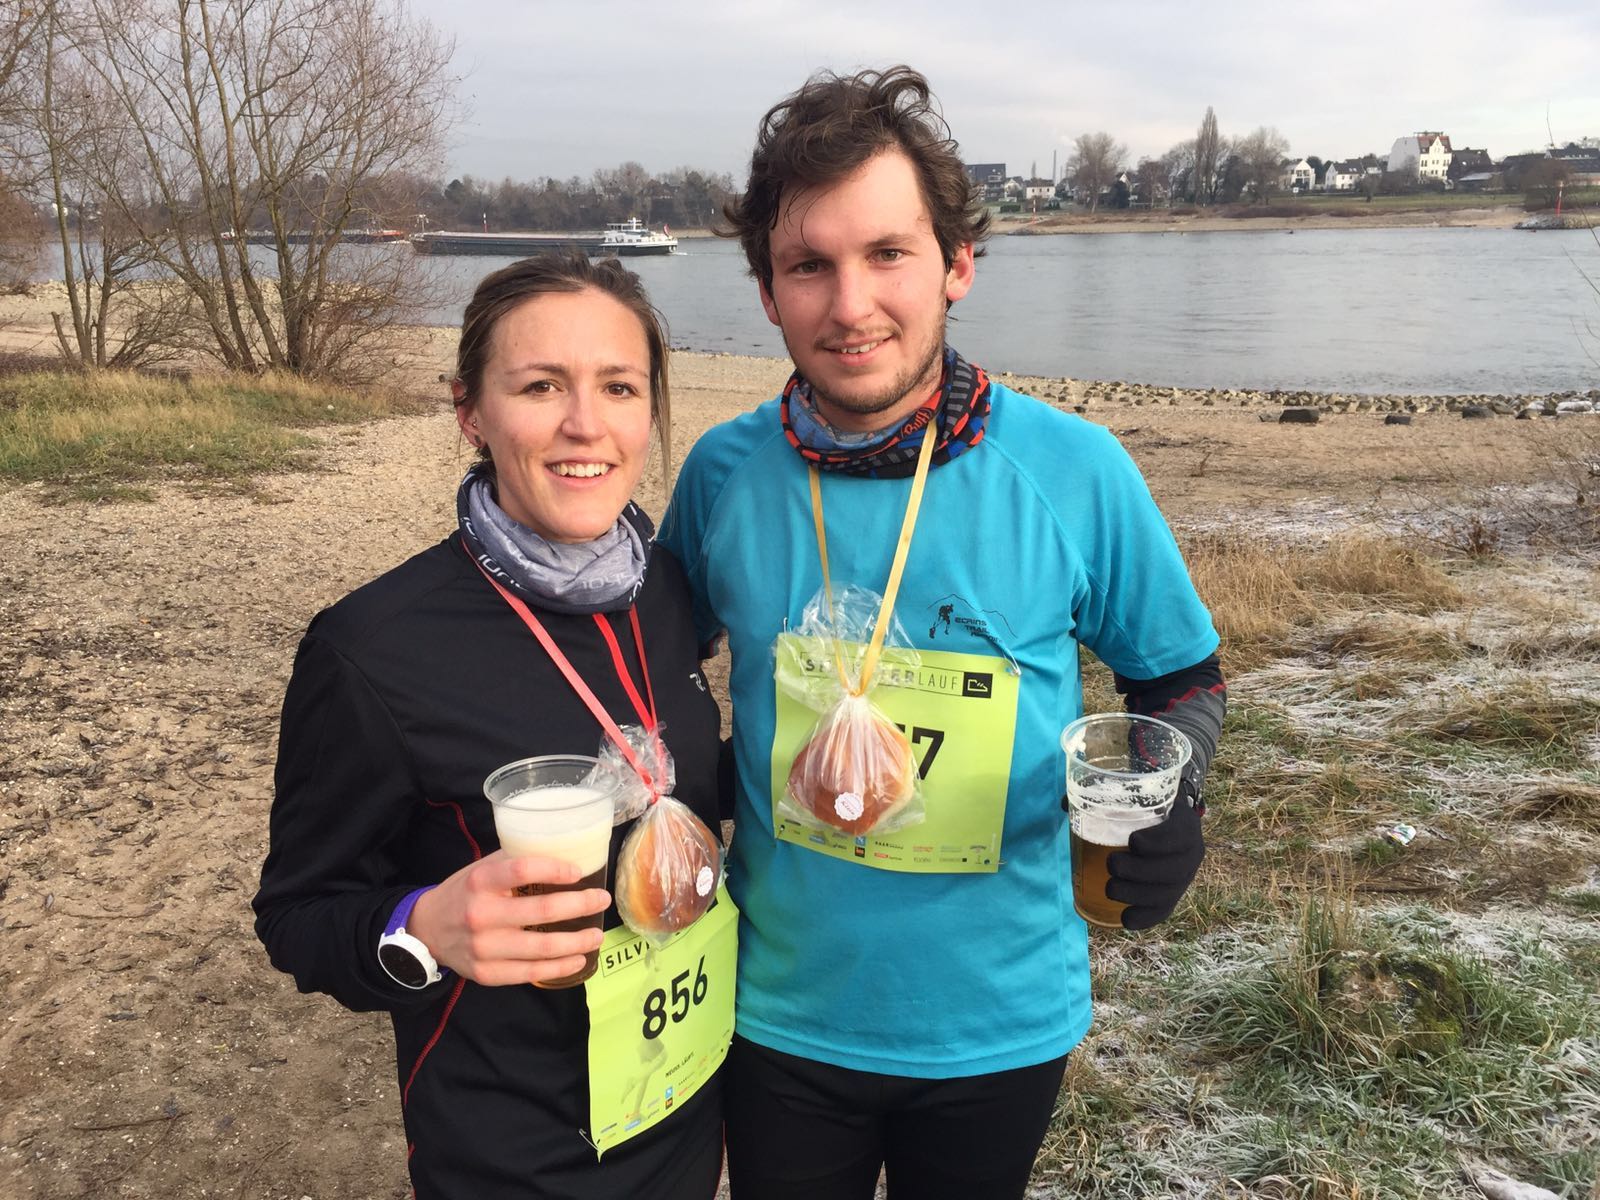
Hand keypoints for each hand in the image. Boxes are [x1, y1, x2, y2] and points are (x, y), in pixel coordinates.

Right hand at [407, 851, 610, 985]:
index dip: (555, 869)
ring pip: (540, 948)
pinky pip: (529, 973)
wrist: (426, 930)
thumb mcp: (481, 869)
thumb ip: (515, 861)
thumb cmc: (464, 893)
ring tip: (596, 936)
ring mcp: (483, 948)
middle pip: (541, 911)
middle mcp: (481, 914)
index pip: (522, 870)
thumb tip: (564, 851)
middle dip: (580, 905)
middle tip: (601, 900)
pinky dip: (558, 968)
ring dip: (576, 942)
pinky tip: (577, 960)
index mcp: (480, 881)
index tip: (578, 872)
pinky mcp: (486, 973)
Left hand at [1105, 786, 1203, 929]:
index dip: (1160, 842)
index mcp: (1185, 822)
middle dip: (1141, 872)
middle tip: (1112, 864)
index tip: (1133, 840)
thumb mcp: (1135, 794)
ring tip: (1110, 889)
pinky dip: (1145, 917)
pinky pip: (1164, 910)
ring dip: (1137, 895)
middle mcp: (1192, 851)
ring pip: (1168, 893)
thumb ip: (1103, 793)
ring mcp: (1185, 876)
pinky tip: (1125, 919)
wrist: (1167, 821)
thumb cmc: (1146, 806)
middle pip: (1173, 870)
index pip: (1180, 835)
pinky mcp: (1174, 894)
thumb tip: (1063, 805)